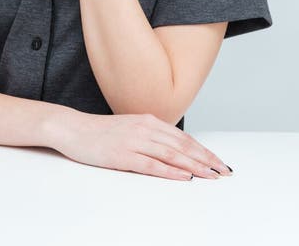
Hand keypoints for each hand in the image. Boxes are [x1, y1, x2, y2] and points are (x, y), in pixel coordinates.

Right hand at [53, 111, 232, 180]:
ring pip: (172, 155)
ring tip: (211, 176)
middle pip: (182, 146)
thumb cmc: (102, 132)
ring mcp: (135, 141)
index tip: (220, 162)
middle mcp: (145, 128)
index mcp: (149, 121)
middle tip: (224, 172)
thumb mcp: (131, 129)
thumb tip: (174, 151)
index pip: (184, 138)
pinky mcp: (124, 155)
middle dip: (206, 159)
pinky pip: (152, 165)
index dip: (204, 151)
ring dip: (195, 166)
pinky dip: (171, 171)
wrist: (74, 129)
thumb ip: (151, 137)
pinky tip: (184, 177)